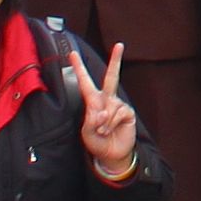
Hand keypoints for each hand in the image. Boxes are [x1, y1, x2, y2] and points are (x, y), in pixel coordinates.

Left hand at [65, 44, 142, 181]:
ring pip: (110, 106)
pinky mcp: (128, 112)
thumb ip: (91, 120)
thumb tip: (102, 112)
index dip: (79, 68)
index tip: (72, 54)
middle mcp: (107, 99)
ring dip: (104, 123)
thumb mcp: (87, 133)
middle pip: (111, 77)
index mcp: (93, 102)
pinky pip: (118, 113)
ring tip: (104, 131)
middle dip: (116, 60)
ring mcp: (118, 105)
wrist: (112, 155)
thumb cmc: (97, 142)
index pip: (85, 82)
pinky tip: (112, 130)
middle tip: (120, 45)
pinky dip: (112, 124)